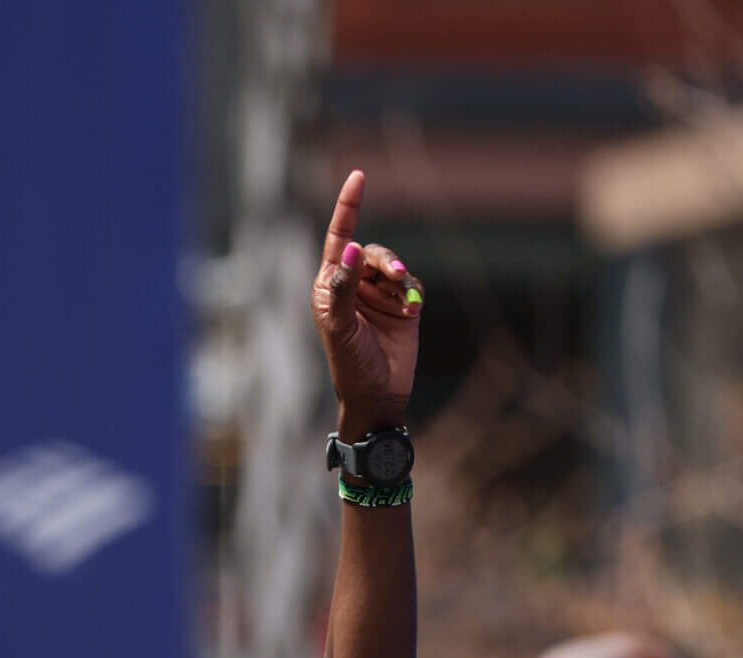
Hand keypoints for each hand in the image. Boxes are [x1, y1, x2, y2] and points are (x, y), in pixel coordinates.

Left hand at [311, 171, 422, 435]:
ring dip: (400, 277)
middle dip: (385, 260)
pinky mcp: (403, 305)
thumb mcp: (340, 326)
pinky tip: (410, 313)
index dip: (348, 206)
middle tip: (396, 276)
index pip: (339, 237)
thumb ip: (343, 287)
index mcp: (330, 285)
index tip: (358, 176)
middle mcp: (353, 285)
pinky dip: (412, 294)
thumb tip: (351, 249)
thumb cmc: (350, 364)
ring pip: (393, 265)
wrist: (379, 395)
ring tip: (405, 297)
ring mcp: (378, 295)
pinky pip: (412, 284)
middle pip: (372, 251)